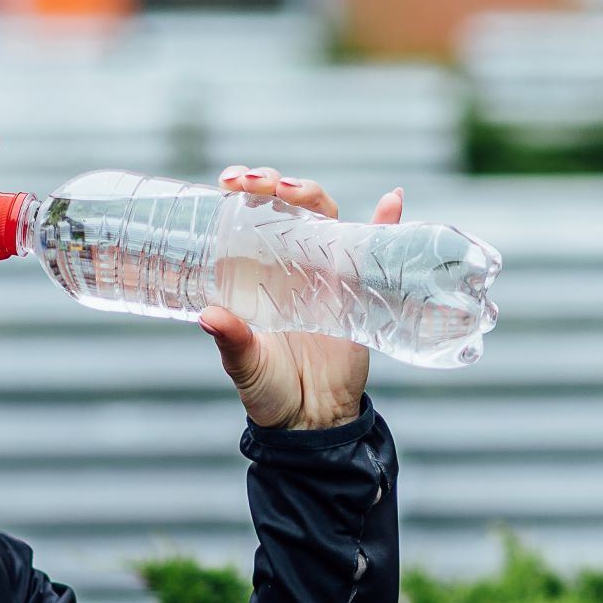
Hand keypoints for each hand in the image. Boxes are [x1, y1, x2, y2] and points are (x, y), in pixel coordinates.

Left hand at [198, 167, 400, 429]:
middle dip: (272, 182)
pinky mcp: (357, 291)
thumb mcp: (246, 366)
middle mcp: (291, 265)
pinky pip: (375, 249)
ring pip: (324, 216)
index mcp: (257, 275)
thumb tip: (210, 315)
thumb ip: (232, 342)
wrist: (311, 421)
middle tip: (252, 182)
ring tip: (291, 188)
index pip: (251, 217)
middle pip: (288, 206)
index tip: (227, 182)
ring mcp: (326, 274)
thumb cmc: (270, 391)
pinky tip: (392, 201)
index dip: (243, 191)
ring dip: (310, 192)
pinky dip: (387, 224)